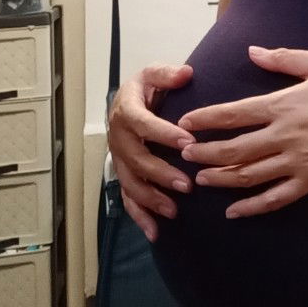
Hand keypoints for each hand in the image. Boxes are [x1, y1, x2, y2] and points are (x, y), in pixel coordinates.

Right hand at [107, 63, 195, 241]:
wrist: (125, 102)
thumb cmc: (145, 89)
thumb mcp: (153, 74)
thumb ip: (167, 74)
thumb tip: (186, 73)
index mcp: (127, 111)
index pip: (142, 123)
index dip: (163, 133)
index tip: (188, 142)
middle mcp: (119, 138)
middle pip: (136, 159)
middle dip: (161, 173)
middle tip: (187, 185)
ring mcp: (119, 160)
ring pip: (131, 183)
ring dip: (151, 198)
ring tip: (174, 210)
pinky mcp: (123, 175)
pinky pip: (128, 198)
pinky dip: (140, 217)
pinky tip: (155, 233)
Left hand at [177, 45, 307, 218]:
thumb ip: (283, 58)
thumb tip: (252, 51)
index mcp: (284, 105)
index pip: (234, 114)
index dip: (206, 119)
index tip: (185, 124)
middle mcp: (286, 136)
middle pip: (234, 149)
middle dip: (205, 153)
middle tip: (184, 155)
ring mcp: (298, 162)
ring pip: (249, 176)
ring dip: (221, 179)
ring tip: (201, 180)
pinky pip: (276, 198)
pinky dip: (252, 207)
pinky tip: (234, 212)